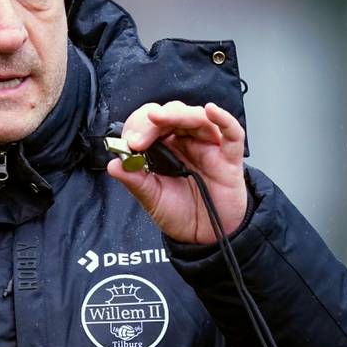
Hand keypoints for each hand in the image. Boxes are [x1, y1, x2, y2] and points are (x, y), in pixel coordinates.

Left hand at [106, 101, 247, 244]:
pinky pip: (233, 133)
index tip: (129, 142)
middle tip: (138, 138)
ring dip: (178, 114)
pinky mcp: (230, 158)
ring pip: (197, 117)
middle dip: (153, 120)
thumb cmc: (181, 212)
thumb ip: (135, 180)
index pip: (151, 123)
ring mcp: (209, 147)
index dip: (138, 126)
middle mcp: (187, 141)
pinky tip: (212, 111)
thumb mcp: (151, 198)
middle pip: (173, 114)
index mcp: (165, 147)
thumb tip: (113, 165)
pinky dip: (224, 119)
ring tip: (159, 118)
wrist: (205, 235)